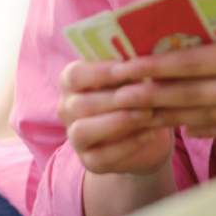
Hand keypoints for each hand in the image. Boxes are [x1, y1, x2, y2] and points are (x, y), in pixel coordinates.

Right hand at [58, 59, 173, 175]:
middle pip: (79, 104)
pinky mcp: (89, 161)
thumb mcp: (131, 77)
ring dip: (117, 122)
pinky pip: (101, 157)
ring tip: (146, 114)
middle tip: (145, 94)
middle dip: (114, 99)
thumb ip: (128, 67)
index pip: (74, 75)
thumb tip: (140, 54)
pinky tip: (149, 134)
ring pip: (83, 131)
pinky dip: (127, 145)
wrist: (144, 132)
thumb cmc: (135, 93)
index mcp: (72, 82)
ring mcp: (74, 137)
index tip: (126, 69)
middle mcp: (67, 109)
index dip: (99, 72)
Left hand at [107, 13, 215, 136]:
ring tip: (138, 113)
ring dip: (168, 114)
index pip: (191, 62)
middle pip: (188, 93)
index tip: (125, 65)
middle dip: (150, 95)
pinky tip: (180, 124)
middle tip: (118, 96)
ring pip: (202, 115)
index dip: (154, 66)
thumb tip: (202, 36)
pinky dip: (201, 125)